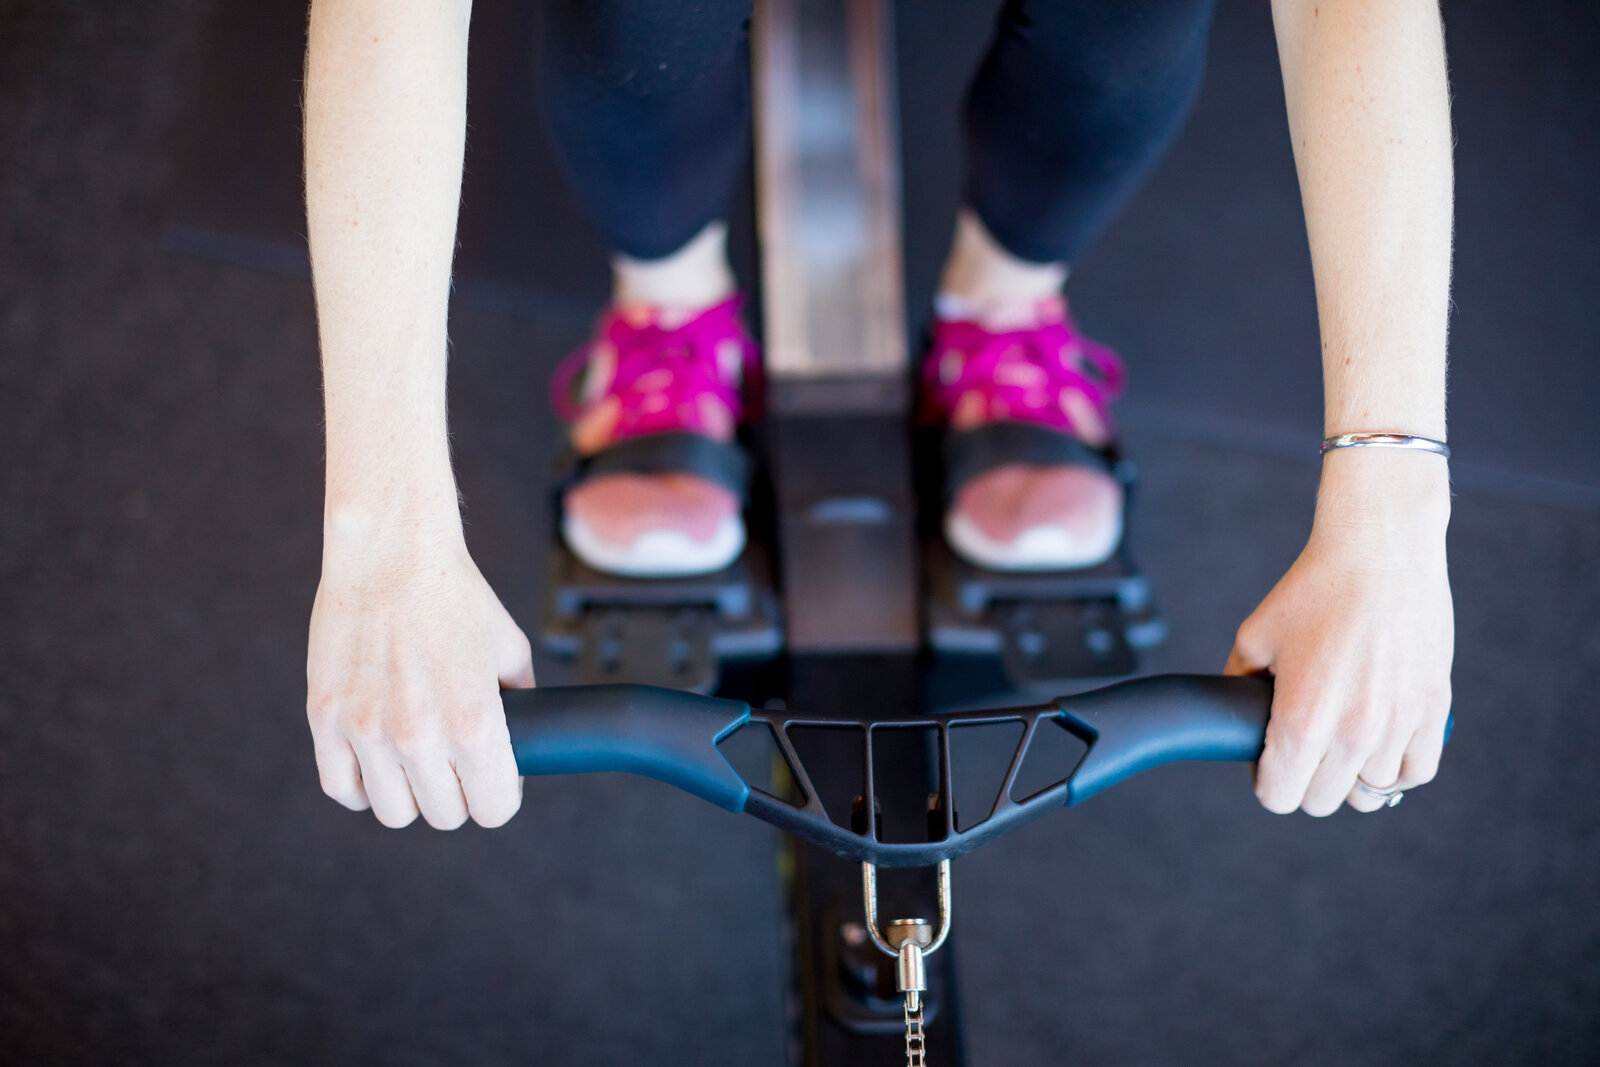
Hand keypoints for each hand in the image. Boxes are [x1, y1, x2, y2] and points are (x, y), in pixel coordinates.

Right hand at [306, 517, 533, 828]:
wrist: (392, 553)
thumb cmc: (456, 598)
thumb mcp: (509, 651)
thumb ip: (521, 708)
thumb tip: (524, 749)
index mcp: (475, 725)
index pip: (494, 811)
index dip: (501, 798)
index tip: (497, 780)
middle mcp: (420, 737)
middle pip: (445, 815)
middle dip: (460, 794)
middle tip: (458, 763)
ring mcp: (367, 731)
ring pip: (395, 811)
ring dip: (411, 793)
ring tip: (418, 760)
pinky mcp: (326, 719)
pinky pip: (342, 789)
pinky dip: (362, 785)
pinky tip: (377, 760)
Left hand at [1226, 451, 1452, 814]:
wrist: (1379, 550)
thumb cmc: (1312, 590)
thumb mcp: (1253, 638)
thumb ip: (1238, 688)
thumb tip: (1234, 722)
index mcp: (1302, 719)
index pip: (1280, 797)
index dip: (1266, 781)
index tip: (1268, 760)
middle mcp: (1353, 733)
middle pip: (1322, 801)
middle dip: (1304, 780)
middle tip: (1301, 747)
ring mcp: (1398, 725)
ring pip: (1369, 792)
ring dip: (1350, 774)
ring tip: (1339, 740)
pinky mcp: (1433, 710)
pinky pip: (1416, 772)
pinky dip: (1396, 768)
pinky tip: (1378, 745)